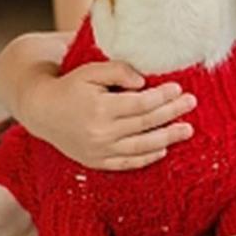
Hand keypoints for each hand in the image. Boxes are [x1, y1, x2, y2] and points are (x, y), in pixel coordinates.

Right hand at [21, 62, 196, 169]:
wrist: (42, 111)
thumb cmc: (71, 86)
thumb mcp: (91, 71)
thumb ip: (118, 71)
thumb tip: (144, 82)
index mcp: (100, 109)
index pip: (141, 104)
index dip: (162, 96)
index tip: (179, 88)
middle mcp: (101, 133)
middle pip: (145, 124)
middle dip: (172, 113)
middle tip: (192, 103)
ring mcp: (99, 151)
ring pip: (141, 147)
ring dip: (167, 138)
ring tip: (188, 129)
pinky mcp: (96, 162)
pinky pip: (127, 164)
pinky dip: (146, 158)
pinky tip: (163, 149)